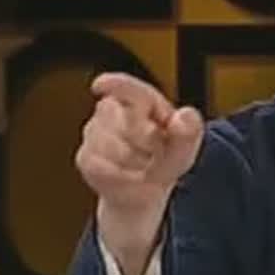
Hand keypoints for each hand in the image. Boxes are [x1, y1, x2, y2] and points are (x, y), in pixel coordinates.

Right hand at [76, 73, 204, 274]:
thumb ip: (189, 131)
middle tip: (157, 154)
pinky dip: (122, 177)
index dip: (114, 84)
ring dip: (136, 163)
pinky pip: (102, 167)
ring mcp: (94, 132)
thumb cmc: (164, 160)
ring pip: (113, 147)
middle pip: (124, 120)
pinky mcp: (85, 157)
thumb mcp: (184, 148)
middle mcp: (111, 110)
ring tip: (144, 166)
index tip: (100, 85)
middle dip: (147, 143)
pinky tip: (130, 177)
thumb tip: (185, 116)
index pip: (127, 87)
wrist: (144, 190)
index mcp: (139, 100)